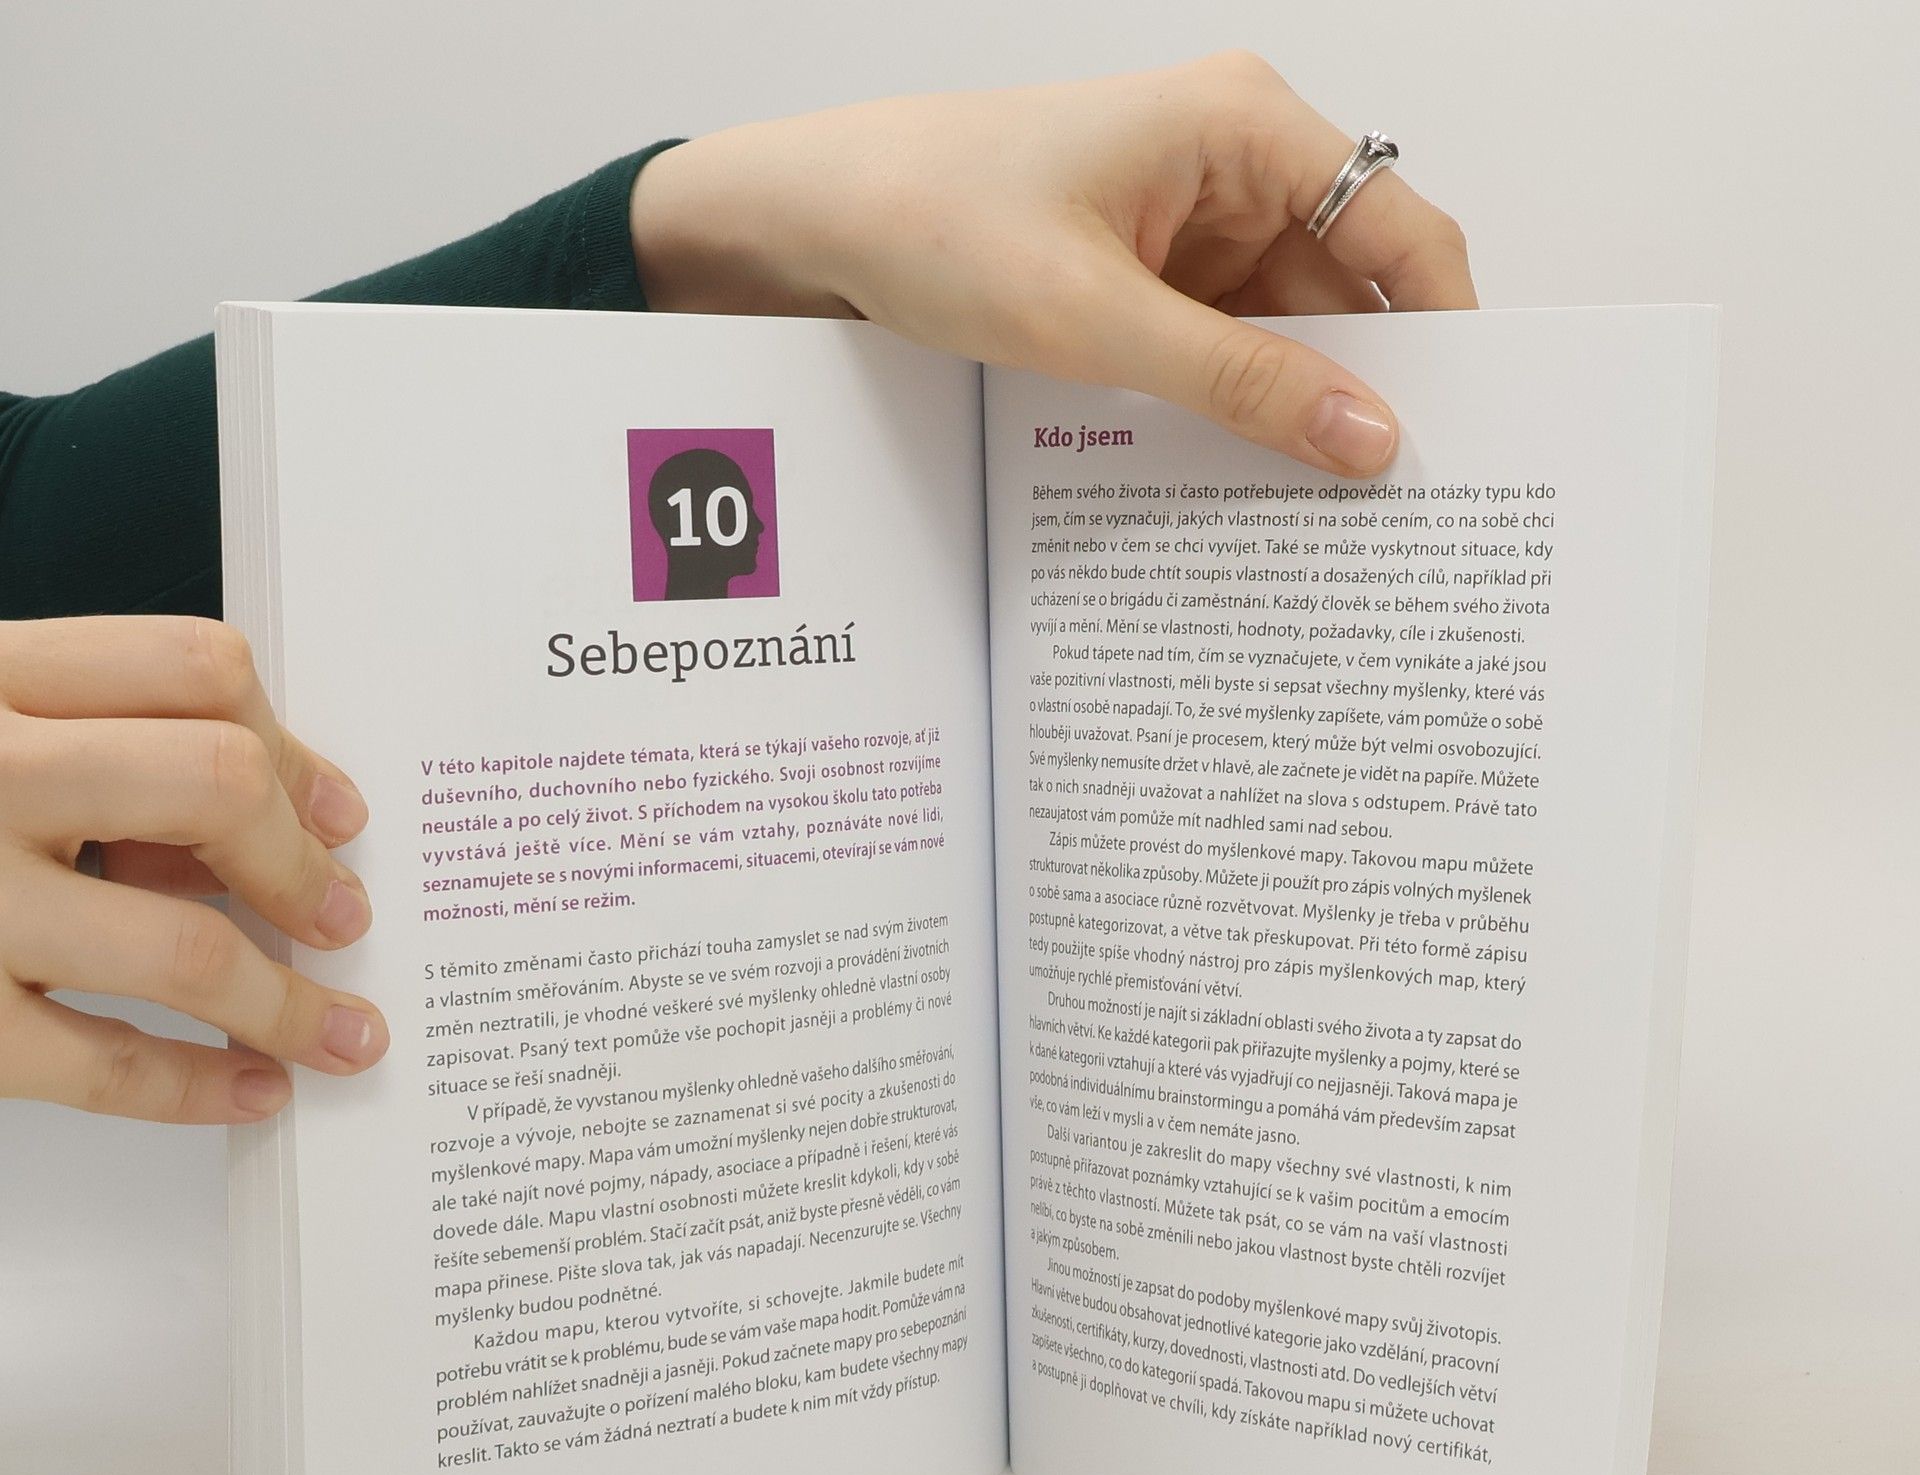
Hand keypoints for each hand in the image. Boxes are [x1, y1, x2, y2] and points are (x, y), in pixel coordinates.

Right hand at [0, 616, 387, 1123]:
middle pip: (214, 783)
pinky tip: (250, 1091)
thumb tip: (263, 814)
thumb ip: (80, 735)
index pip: (192, 666)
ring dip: (289, 1001)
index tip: (335, 812)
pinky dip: (197, 1088)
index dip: (293, 745)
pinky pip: (101, 1067)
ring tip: (339, 1029)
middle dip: (300, 864)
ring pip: (182, 945)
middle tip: (341, 915)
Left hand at [631, 52, 1475, 476]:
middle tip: (1391, 508)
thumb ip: (1240, 384)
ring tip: (1315, 512)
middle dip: (1362, 392)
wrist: (815, 220)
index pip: (1399, 232)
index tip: (1468, 434)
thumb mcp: (1097, 320)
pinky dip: (1230, 407)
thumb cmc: (934, 218)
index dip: (1445, 333)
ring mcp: (1190, 224)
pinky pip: (1221, 347)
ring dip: (1289, 411)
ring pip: (1283, 333)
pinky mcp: (1147, 275)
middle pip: (1345, 295)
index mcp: (1246, 129)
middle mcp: (1234, 167)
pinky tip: (1239, 477)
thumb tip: (1366, 441)